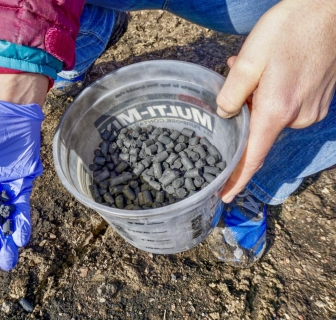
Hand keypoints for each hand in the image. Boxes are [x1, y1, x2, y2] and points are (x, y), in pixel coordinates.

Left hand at [216, 0, 335, 202]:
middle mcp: (297, 117)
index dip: (237, 179)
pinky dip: (273, 95)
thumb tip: (225, 114)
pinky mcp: (320, 100)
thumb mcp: (249, 58)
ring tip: (252, 68)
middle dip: (242, 112)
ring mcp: (312, 109)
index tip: (225, 196)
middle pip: (258, 129)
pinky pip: (288, 107)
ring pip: (272, 115)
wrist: (332, 9)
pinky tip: (271, 71)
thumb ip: (232, 92)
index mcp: (277, 110)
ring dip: (257, 98)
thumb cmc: (291, 28)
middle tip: (234, 79)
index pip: (253, 156)